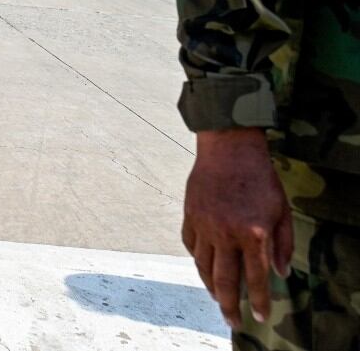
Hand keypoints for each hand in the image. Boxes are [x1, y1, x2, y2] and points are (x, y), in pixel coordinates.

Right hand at [182, 128, 292, 329]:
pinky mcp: (190, 215)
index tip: (260, 316)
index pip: (256, 278)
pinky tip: (203, 265)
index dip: (260, 301)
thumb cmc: (260, 177)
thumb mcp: (282, 210)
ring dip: (210, 287)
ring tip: (217, 299)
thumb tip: (279, 272)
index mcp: (253, 233)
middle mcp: (226, 234)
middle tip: (233, 323)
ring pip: (204, 267)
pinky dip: (197, 260)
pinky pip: (190, 246)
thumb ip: (282, 244)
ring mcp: (204, 225)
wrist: (228, 149)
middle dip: (229, 307)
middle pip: (225, 281)